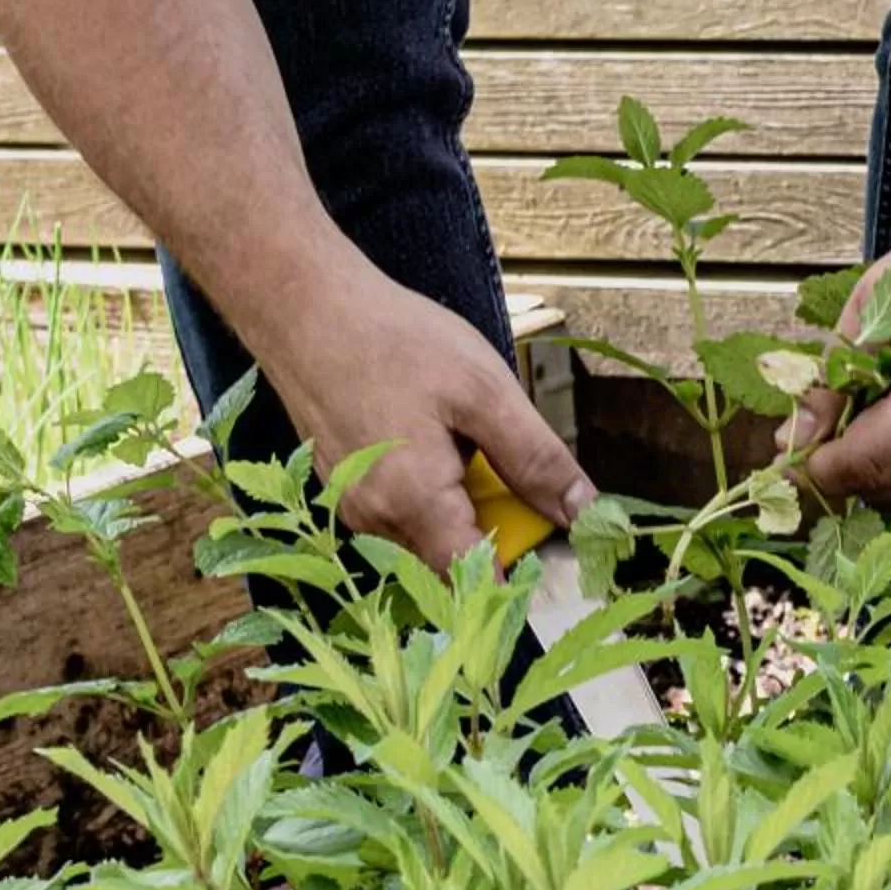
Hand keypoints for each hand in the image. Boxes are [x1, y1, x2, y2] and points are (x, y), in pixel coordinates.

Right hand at [256, 267, 592, 567]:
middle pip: (451, 558)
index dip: (519, 574)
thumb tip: (583, 515)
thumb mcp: (486, 392)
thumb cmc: (397, 341)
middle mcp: (374, 521)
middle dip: (491, 525)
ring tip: (461, 436)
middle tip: (501, 462)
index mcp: (413, 504)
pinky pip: (399, 508)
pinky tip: (429, 432)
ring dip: (459, 503)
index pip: (475, 580)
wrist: (307, 309)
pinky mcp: (342, 486)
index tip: (550, 547)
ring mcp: (352, 506)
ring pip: (425, 532)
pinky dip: (428, 486)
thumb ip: (536, 460)